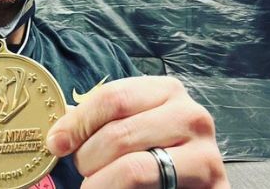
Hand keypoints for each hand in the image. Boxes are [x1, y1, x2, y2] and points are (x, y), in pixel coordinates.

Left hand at [45, 76, 228, 187]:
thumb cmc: (154, 154)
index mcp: (168, 90)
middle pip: (119, 134)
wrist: (192, 186)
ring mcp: (206, 154)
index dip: (78, 122)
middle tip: (81, 172)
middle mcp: (192, 116)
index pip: (114, 97)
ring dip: (101, 183)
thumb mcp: (132, 128)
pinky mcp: (213, 187)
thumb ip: (103, 125)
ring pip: (134, 169)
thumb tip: (59, 136)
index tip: (56, 142)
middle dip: (88, 158)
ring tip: (95, 187)